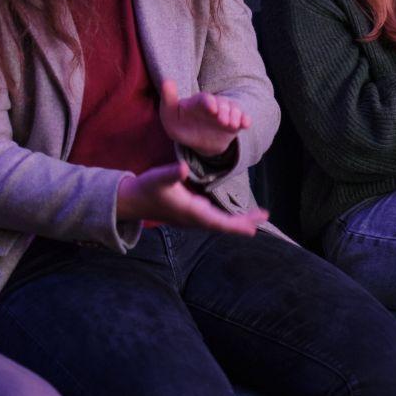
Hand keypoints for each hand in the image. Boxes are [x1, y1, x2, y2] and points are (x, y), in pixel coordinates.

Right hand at [117, 162, 267, 233]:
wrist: (131, 201)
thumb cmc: (145, 188)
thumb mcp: (157, 177)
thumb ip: (170, 174)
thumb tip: (181, 168)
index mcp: (190, 212)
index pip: (219, 222)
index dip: (237, 225)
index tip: (254, 227)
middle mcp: (193, 219)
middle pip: (223, 225)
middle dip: (244, 222)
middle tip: (265, 216)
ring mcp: (191, 219)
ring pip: (219, 224)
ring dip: (237, 221)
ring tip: (257, 216)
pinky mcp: (189, 215)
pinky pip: (213, 220)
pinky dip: (227, 218)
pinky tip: (234, 215)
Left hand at [159, 78, 248, 158]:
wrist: (196, 141)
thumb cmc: (180, 126)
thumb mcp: (170, 116)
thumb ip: (168, 99)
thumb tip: (167, 80)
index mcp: (198, 102)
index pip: (205, 99)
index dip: (209, 102)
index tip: (212, 109)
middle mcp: (214, 105)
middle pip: (222, 103)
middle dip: (224, 111)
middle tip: (223, 121)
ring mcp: (226, 113)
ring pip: (234, 110)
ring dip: (235, 116)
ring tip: (233, 125)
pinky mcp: (234, 123)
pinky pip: (243, 118)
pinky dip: (245, 120)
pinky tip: (246, 124)